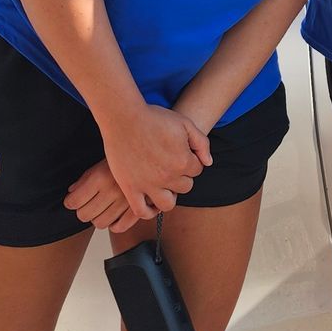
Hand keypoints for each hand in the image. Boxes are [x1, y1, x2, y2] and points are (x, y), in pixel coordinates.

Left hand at [65, 159, 146, 232]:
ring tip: (102, 207)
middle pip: (85, 215)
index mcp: (100, 177)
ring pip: (100, 223)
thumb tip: (72, 193)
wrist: (149, 150)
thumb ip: (84, 179)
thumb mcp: (100, 162)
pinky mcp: (138, 208)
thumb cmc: (123, 155)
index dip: (70, 201)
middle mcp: (113, 190)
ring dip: (98, 217)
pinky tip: (114, 214)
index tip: (73, 199)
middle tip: (87, 203)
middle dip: (82, 210)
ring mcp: (126, 201)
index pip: (74, 202)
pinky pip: (120, 227)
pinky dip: (114, 224)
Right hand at [101, 104, 211, 219]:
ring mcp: (148, 185)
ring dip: (169, 196)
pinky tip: (150, 202)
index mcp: (183, 161)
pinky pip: (141, 211)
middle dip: (181, 177)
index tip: (180, 154)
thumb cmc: (154, 118)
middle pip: (185, 187)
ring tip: (163, 185)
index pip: (197, 170)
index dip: (191, 161)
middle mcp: (168, 177)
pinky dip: (148, 212)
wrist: (124, 118)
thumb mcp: (185, 123)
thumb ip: (201, 143)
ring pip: (167, 204)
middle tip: (170, 166)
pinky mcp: (130, 189)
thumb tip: (208, 163)